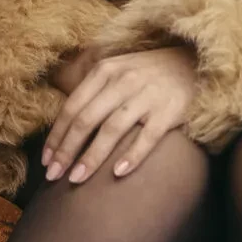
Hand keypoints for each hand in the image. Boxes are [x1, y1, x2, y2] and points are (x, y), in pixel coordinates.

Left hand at [41, 45, 195, 184]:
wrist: (195, 63)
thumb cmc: (149, 73)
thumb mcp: (118, 69)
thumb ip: (93, 90)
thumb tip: (63, 123)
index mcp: (105, 71)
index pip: (72, 107)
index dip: (56, 136)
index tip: (45, 161)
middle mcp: (123, 81)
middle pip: (86, 119)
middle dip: (66, 150)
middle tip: (53, 175)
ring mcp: (147, 95)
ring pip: (112, 129)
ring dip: (91, 157)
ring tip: (77, 179)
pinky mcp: (170, 110)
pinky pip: (147, 136)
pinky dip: (132, 155)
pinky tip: (118, 173)